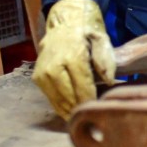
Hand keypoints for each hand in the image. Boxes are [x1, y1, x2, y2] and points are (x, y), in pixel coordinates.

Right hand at [32, 0, 116, 118]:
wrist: (62, 25)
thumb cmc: (85, 34)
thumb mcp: (101, 40)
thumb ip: (105, 60)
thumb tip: (108, 81)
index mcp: (73, 57)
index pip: (83, 89)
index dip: (91, 103)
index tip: (99, 113)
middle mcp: (54, 67)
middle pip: (70, 98)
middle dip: (81, 110)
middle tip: (92, 121)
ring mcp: (43, 73)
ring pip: (58, 101)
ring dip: (70, 112)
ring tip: (81, 119)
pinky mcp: (37, 78)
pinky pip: (50, 98)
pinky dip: (60, 106)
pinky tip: (70, 111)